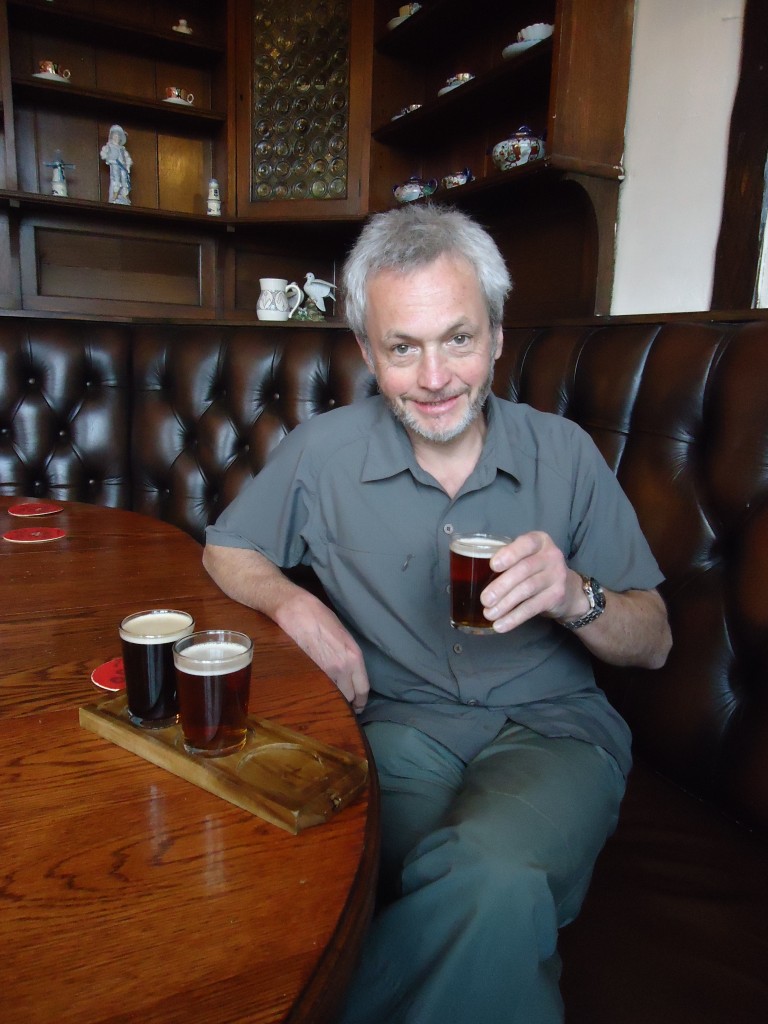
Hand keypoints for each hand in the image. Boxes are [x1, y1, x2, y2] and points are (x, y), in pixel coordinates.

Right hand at [278, 593, 370, 712]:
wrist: (295, 610)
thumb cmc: (319, 616)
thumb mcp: (343, 635)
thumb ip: (348, 655)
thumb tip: (349, 672)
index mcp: (354, 656)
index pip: (363, 688)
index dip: (361, 701)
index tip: (358, 706)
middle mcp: (342, 667)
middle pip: (349, 697)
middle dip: (346, 701)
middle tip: (342, 703)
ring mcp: (324, 672)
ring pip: (333, 696)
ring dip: (332, 698)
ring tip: (328, 697)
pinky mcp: (307, 672)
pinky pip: (316, 689)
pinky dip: (317, 691)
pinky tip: (315, 689)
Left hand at [481, 531, 585, 632]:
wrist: (569, 589)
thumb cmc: (536, 569)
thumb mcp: (526, 556)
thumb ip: (508, 559)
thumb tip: (473, 573)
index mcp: (539, 540)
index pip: (526, 543)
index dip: (509, 554)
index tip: (493, 565)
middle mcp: (551, 555)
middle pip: (524, 570)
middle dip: (501, 586)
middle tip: (484, 600)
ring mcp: (557, 576)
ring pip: (527, 590)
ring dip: (505, 604)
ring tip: (489, 614)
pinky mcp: (557, 596)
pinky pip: (532, 607)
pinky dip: (514, 617)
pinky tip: (501, 625)